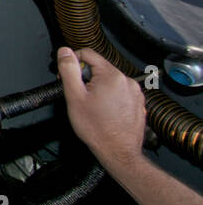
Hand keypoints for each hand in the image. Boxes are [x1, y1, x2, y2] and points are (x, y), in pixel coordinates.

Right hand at [57, 46, 144, 170]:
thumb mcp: (74, 97)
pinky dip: (111, 97)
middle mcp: (127, 81)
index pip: (88, 54)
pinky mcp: (138, 103)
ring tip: (93, 106)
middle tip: (79, 95)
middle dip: (86, 78)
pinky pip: (120, 92)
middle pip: (100, 68)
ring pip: (110, 81)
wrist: (119, 152)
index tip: (68, 75)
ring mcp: (135, 93)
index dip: (73, 62)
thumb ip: (69, 70)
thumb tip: (65, 52)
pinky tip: (105, 112)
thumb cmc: (98, 129)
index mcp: (111, 76)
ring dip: (99, 88)